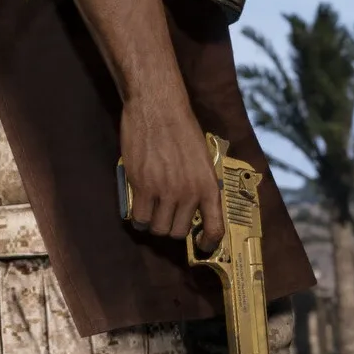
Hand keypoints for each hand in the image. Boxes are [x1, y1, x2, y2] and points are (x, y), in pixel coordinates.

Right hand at [120, 97, 225, 252]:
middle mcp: (189, 193)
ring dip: (153, 223)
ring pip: (157, 228)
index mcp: (209, 186)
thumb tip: (196, 206)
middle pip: (178, 232)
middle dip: (172, 227)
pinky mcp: (142, 186)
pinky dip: (138, 217)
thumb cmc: (181, 128)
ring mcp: (165, 191)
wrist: (159, 108)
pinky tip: (139, 208)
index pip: (215, 227)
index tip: (203, 245)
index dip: (209, 243)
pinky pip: (139, 217)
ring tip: (151, 211)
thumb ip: (199, 183)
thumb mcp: (202, 159)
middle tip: (166, 216)